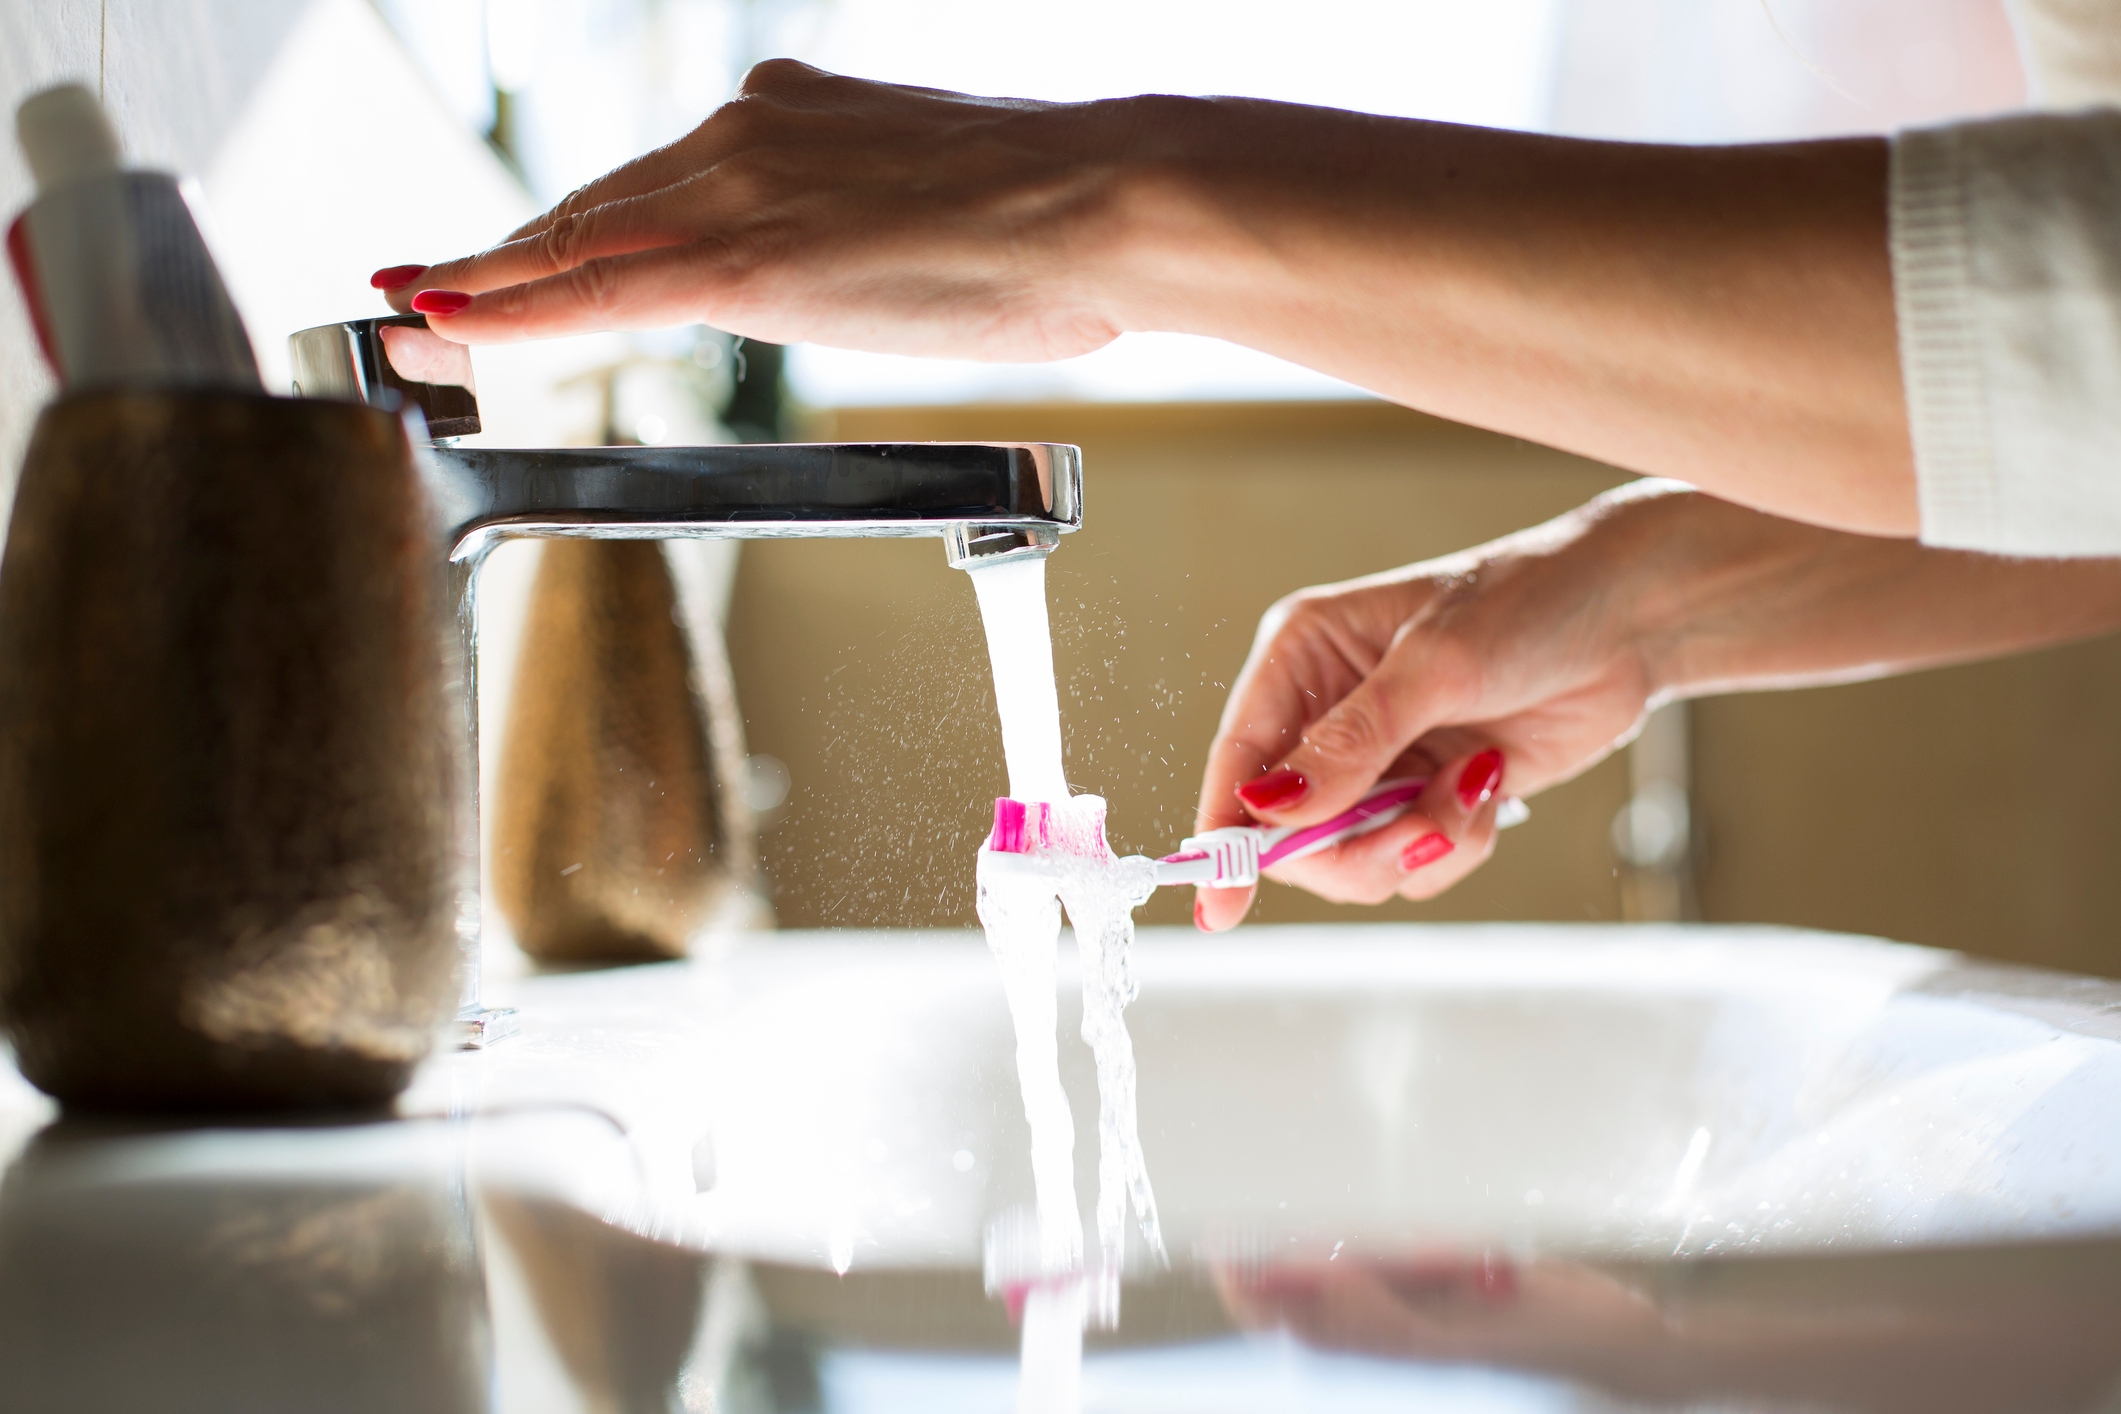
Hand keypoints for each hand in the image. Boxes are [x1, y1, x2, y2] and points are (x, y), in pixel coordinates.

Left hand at [375, 63, 1917, 537]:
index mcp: (785, 125)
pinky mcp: (744, 252)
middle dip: (498, 266)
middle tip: (419, 296)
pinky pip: (601, 288)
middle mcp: (739, 135)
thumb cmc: (1059, 229)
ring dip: (484, 291)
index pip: (645, 193)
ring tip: (408, 325)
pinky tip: (452, 325)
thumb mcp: (929, 231)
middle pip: (587, 211)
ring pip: (574, 245)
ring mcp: (736, 186)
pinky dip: (516, 309)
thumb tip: (846, 274)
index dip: (562, 240)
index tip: (502, 269)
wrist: (1113, 202)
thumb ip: (851, 246)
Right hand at [1193, 484, 1675, 930]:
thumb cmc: (1529, 604)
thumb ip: (1352, 742)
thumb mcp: (1435, 665)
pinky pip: (1413, 860)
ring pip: (1353, 859)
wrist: (1630, 620)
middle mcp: (1326, 714)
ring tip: (1474, 786)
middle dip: (1356, 847)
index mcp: (1302, 658)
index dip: (1225, 835)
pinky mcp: (1427, 795)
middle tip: (1420, 828)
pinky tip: (1490, 784)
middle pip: (1290, 834)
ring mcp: (1377, 762)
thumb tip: (1270, 807)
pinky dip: (1456, 841)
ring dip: (1418, 841)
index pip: (1239, 762)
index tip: (1222, 905)